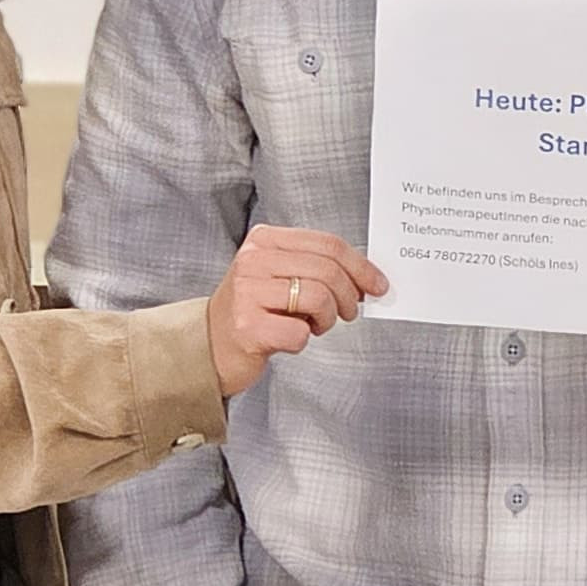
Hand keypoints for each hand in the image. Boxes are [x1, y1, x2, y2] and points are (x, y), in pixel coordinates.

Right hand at [206, 224, 388, 397]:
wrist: (208, 345)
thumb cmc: (253, 310)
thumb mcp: (280, 276)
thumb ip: (316, 268)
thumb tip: (367, 278)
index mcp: (265, 240)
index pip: (327, 244)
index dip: (360, 266)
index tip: (377, 285)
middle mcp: (253, 260)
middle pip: (327, 270)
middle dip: (349, 296)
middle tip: (349, 312)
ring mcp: (247, 292)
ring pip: (318, 297)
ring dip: (327, 319)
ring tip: (315, 325)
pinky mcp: (247, 326)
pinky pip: (299, 331)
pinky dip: (304, 339)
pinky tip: (289, 338)